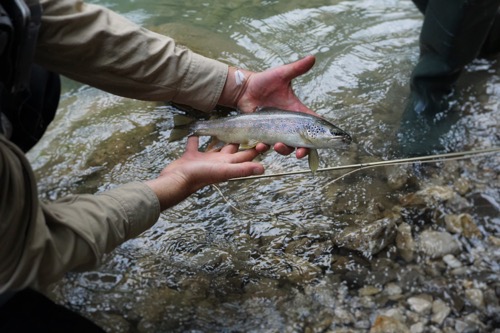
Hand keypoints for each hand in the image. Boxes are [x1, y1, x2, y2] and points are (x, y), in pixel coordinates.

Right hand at [146, 136, 264, 210]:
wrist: (176, 181)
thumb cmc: (200, 176)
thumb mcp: (224, 171)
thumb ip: (242, 169)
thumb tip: (263, 169)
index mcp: (228, 164)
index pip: (247, 155)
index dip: (257, 148)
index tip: (265, 136)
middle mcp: (219, 161)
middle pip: (234, 149)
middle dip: (242, 140)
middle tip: (249, 127)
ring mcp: (205, 159)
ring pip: (216, 147)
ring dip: (221, 139)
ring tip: (225, 127)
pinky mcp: (191, 156)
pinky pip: (195, 144)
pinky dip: (196, 138)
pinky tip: (196, 130)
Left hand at [218, 55, 316, 158]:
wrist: (243, 89)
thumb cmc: (263, 81)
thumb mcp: (281, 74)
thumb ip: (296, 68)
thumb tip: (312, 57)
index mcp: (296, 111)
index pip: (313, 124)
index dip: (321, 134)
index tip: (326, 141)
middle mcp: (288, 124)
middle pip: (302, 142)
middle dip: (303, 150)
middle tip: (300, 153)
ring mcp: (276, 130)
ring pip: (285, 147)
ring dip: (284, 150)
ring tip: (278, 146)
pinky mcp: (263, 134)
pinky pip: (266, 145)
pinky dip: (265, 147)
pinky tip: (261, 145)